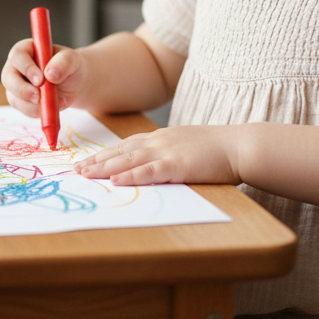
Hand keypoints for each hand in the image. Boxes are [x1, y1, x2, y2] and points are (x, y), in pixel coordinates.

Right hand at [1, 38, 87, 117]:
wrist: (73, 83)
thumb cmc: (70, 66)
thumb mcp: (72, 60)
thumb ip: (63, 63)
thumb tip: (50, 74)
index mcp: (26, 49)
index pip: (18, 56)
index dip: (27, 68)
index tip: (40, 80)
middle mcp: (16, 66)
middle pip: (8, 78)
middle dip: (22, 90)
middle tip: (38, 98)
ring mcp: (15, 85)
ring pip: (14, 97)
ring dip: (31, 104)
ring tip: (51, 103)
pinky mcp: (19, 100)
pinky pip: (22, 109)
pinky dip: (35, 112)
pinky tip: (48, 108)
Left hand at [73, 125, 241, 185]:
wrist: (241, 145)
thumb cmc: (220, 150)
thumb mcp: (189, 147)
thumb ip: (170, 154)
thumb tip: (155, 167)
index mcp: (162, 137)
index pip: (126, 145)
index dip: (105, 154)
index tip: (87, 161)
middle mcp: (160, 141)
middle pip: (121, 151)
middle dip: (97, 161)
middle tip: (76, 170)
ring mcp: (168, 151)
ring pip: (129, 159)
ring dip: (105, 168)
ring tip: (85, 174)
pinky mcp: (178, 165)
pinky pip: (149, 171)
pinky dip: (130, 175)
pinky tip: (115, 180)